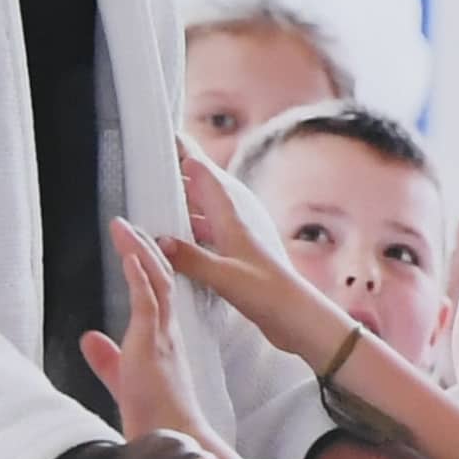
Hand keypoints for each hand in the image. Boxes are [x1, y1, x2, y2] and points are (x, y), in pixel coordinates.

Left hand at [73, 223, 228, 457]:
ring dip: (139, 253)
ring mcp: (162, 336)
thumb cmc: (157, 416)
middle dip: (143, 250)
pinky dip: (139, 277)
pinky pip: (149, 303)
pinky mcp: (153, 343)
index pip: (158, 293)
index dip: (146, 266)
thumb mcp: (123, 379)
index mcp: (163, 339)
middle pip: (159, 279)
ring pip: (156, 283)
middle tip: (128, 225)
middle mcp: (168, 332)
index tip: (132, 245)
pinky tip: (130, 257)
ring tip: (126, 229)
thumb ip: (106, 358)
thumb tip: (89, 338)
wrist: (175, 438)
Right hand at [167, 147, 354, 374]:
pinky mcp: (237, 262)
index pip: (206, 178)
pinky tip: (179, 238)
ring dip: (185, 203)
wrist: (299, 321)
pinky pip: (207, 238)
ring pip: (204, 215)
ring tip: (162, 195)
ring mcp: (236, 244)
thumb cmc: (271, 296)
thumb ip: (191, 258)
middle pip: (204, 192)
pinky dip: (190, 232)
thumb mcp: (225, 276)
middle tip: (161, 160)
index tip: (171, 137)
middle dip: (183, 175)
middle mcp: (235, 227)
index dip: (188, 156)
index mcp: (233, 222)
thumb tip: (160, 241)